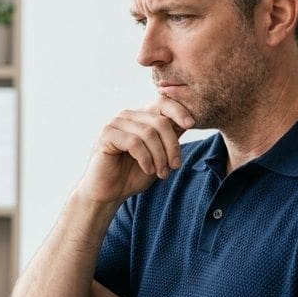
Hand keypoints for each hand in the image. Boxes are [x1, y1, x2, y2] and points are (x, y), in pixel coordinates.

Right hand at [76, 97, 193, 204]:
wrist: (108, 193)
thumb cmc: (132, 175)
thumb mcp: (159, 155)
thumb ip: (170, 138)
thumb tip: (189, 122)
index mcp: (141, 117)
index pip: (162, 102)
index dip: (178, 111)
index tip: (190, 125)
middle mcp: (128, 116)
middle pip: (160, 121)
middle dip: (172, 146)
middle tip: (174, 166)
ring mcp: (116, 123)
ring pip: (149, 133)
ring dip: (159, 156)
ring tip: (161, 173)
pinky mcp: (107, 135)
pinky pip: (134, 143)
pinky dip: (145, 159)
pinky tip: (148, 170)